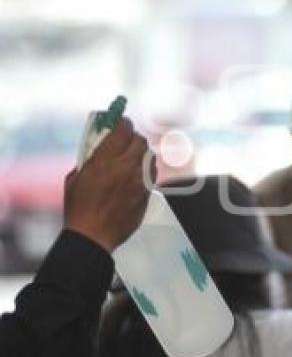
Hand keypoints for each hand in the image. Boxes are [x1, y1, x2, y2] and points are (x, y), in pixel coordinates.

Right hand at [63, 117, 155, 251]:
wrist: (92, 235)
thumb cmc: (79, 209)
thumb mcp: (75, 178)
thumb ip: (90, 160)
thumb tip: (99, 149)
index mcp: (105, 161)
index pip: (122, 130)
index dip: (122, 122)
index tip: (120, 121)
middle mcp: (126, 168)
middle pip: (140, 141)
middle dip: (133, 137)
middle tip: (126, 139)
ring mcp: (139, 181)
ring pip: (149, 157)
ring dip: (141, 153)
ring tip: (132, 157)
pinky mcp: (146, 194)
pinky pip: (151, 174)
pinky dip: (145, 169)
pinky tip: (137, 174)